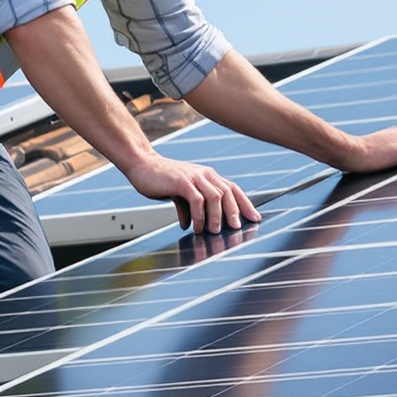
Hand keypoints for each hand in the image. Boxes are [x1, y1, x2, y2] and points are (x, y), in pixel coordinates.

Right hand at [127, 156, 260, 232]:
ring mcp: (194, 176)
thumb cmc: (161, 179)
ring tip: (215, 232)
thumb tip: (190, 225)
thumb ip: (188, 207)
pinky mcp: (182, 181)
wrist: (141, 165)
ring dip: (217, 216)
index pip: (232, 189)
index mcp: (207, 176)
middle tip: (236, 228)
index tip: (255, 218)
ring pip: (215, 197)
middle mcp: (204, 174)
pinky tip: (194, 227)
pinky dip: (198, 215)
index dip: (245, 203)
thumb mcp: (180, 194)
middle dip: (235, 211)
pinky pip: (197, 200)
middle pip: (228, 192)